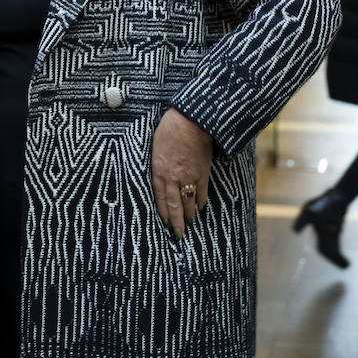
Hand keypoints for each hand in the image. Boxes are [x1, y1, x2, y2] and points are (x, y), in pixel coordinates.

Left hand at [150, 108, 212, 238]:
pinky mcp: (202, 172)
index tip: (164, 223)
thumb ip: (157, 162)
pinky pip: (202, 191)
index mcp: (158, 170)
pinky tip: (200, 207)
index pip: (160, 197)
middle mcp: (172, 177)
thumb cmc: (169, 129)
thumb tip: (158, 170)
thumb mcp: (156, 146)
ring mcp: (188, 176)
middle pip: (173, 204)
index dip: (162, 211)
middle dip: (175, 221)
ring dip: (188, 214)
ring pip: (187, 200)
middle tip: (178, 234)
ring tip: (189, 224)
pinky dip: (201, 200)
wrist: (191, 122)